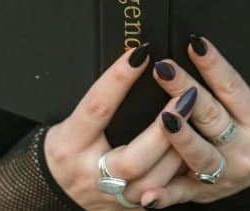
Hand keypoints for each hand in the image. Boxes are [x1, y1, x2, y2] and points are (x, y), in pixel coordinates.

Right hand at [44, 43, 199, 208]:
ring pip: (153, 182)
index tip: (140, 54)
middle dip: (165, 130)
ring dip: (180, 150)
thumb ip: (101, 101)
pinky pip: (161, 195)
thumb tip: (134, 63)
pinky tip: (194, 150)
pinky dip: (180, 172)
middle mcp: (90, 174)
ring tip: (196, 122)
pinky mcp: (129, 208)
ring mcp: (112, 197)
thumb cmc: (67, 147)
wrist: (53, 190)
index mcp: (71, 143)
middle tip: (187, 96)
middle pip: (133, 159)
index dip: (119, 80)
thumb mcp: (72, 121)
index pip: (97, 108)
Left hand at [141, 35, 249, 207]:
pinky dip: (164, 195)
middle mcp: (244, 149)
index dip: (214, 65)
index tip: (194, 44)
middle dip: (186, 91)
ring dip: (181, 138)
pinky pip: (180, 193)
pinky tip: (149, 194)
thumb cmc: (244, 131)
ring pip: (200, 155)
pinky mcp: (202, 193)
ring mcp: (224, 174)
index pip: (233, 87)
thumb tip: (192, 48)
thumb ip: (220, 87)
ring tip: (165, 120)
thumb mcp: (245, 108)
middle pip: (212, 116)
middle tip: (164, 69)